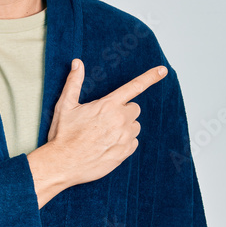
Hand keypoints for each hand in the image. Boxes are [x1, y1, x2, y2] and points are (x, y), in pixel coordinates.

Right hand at [27, 59, 166, 206]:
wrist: (63, 163)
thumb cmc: (63, 134)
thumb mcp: (65, 105)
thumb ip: (74, 82)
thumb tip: (77, 63)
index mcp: (108, 105)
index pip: (134, 87)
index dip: (150, 77)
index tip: (162, 70)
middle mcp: (120, 120)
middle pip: (134, 109)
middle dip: (123, 111)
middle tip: (104, 120)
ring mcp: (125, 137)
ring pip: (134, 126)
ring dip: (124, 127)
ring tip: (104, 134)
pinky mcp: (125, 152)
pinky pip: (133, 142)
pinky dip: (124, 142)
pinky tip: (107, 145)